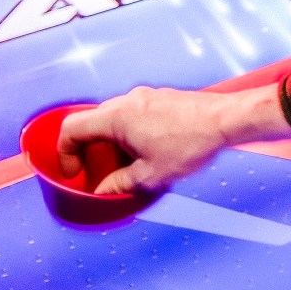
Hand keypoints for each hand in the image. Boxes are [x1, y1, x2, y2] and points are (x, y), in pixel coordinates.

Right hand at [55, 83, 290, 197]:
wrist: (226, 120)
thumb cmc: (191, 142)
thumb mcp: (150, 175)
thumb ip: (119, 185)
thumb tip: (103, 193)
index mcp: (116, 116)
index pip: (72, 128)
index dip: (64, 153)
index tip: (74, 173)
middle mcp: (127, 101)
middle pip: (92, 123)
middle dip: (89, 151)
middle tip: (98, 173)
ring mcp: (145, 97)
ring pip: (114, 119)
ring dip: (112, 143)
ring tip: (127, 167)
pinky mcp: (160, 99)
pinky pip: (133, 115)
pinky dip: (129, 134)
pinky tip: (148, 153)